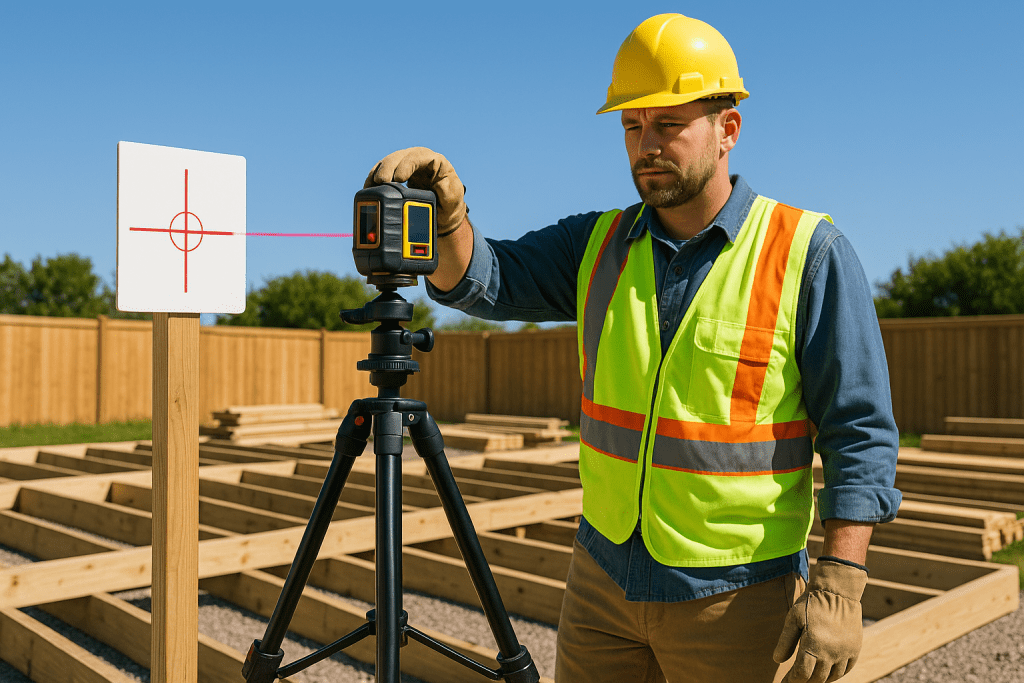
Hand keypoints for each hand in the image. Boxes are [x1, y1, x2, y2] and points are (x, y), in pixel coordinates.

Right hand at [364, 147, 466, 233]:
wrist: (443, 213)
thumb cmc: (450, 203)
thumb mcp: (453, 197)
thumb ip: (447, 189)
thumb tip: (438, 184)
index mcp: (434, 161)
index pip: (417, 156)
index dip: (406, 164)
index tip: (398, 177)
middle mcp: (418, 160)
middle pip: (399, 157)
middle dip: (388, 167)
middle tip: (380, 181)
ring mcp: (406, 166)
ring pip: (388, 163)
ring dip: (378, 173)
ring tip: (371, 185)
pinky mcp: (396, 174)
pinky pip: (382, 172)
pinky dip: (374, 179)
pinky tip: (369, 187)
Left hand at [773, 559, 867, 682]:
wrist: (838, 591)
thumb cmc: (812, 602)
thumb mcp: (793, 618)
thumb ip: (785, 641)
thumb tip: (777, 660)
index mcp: (814, 645)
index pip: (801, 673)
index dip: (791, 681)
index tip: (784, 682)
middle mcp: (831, 653)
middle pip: (816, 678)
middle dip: (804, 681)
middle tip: (795, 680)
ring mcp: (845, 652)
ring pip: (832, 676)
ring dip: (820, 679)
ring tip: (809, 678)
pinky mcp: (854, 649)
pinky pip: (845, 669)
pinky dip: (835, 674)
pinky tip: (827, 672)